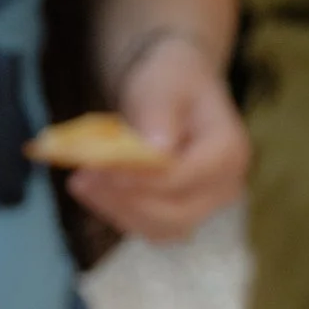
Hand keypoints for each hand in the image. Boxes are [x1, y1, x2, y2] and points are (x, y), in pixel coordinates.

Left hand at [70, 31, 248, 247]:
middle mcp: (224, 187)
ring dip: (117, 210)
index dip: (140, 179)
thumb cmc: (171, 80)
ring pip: (161, 228)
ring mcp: (206, 207)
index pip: (183, 178)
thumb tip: (156, 148)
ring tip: (80, 181)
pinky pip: (150, 228)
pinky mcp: (183, 215)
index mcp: (228, 152)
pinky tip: (93, 190)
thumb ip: (158, 110)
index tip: (99, 167)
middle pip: (175, 213)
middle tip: (81, 177)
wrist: (176, 90)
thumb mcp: (163, 81)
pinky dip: (119, 214)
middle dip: (125, 200)